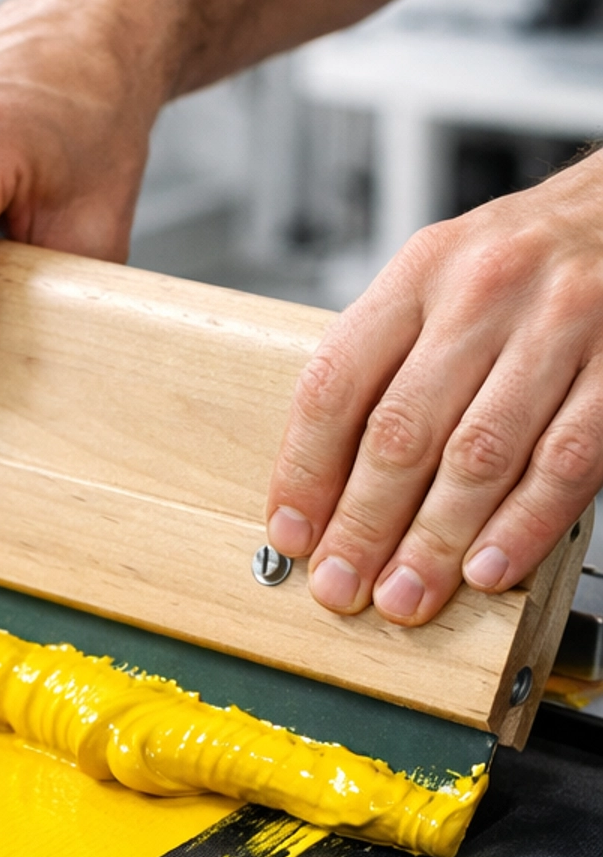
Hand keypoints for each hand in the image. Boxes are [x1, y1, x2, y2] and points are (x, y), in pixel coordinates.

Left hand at [267, 150, 602, 621]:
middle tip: (342, 587)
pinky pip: (563, 461)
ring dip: (433, 541)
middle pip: (402, 430)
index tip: (293, 534)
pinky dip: (521, 525)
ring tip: (405, 595)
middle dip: (363, 525)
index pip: (337, 383)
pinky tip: (487, 568)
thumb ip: (388, 363)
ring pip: (478, 454)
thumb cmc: (527, 260)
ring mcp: (558, 327)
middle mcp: (484, 293)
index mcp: (421, 272)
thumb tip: (326, 484)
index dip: (305, 472)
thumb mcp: (440, 279)